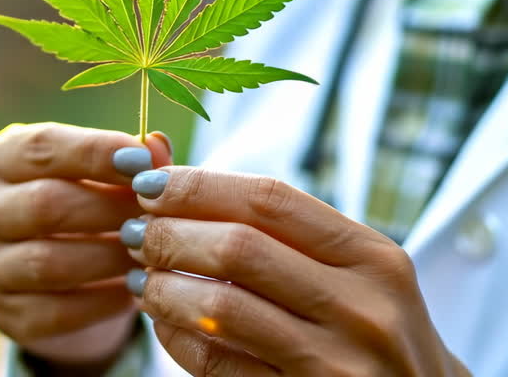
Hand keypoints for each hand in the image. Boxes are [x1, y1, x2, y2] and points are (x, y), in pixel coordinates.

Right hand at [0, 122, 171, 365]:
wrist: (69, 277)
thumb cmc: (91, 204)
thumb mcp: (106, 173)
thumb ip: (132, 159)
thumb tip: (157, 147)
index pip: (41, 147)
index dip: (94, 151)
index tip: (143, 161)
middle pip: (44, 204)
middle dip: (108, 208)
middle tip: (154, 214)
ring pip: (48, 262)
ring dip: (109, 257)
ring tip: (149, 252)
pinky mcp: (5, 314)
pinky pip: (57, 311)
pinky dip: (103, 301)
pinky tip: (133, 290)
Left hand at [122, 167, 469, 375]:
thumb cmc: (368, 325)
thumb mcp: (349, 267)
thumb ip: (270, 221)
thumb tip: (159, 151)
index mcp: (373, 256)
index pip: (269, 199)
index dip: (197, 185)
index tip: (148, 183)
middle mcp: (364, 307)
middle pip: (239, 248)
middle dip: (169, 235)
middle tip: (134, 232)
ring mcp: (337, 364)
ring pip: (222, 308)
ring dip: (163, 287)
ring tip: (139, 276)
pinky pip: (218, 364)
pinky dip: (176, 338)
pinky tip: (161, 322)